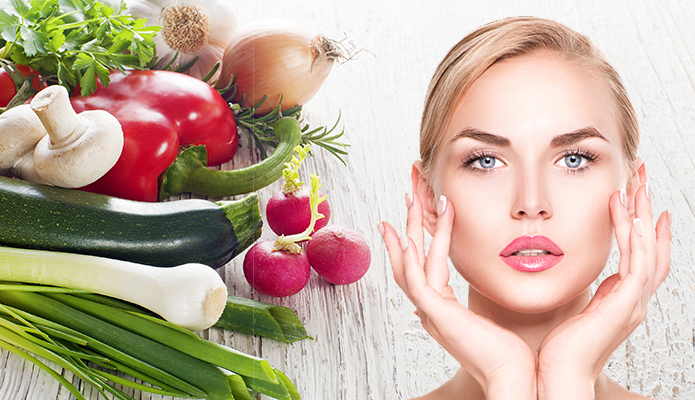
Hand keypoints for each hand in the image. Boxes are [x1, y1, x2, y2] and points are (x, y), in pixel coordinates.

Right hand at [379, 188, 535, 398]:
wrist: (514, 378)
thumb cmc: (510, 352)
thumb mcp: (490, 317)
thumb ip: (480, 299)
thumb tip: (480, 288)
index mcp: (441, 309)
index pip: (421, 266)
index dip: (417, 237)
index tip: (418, 211)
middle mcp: (430, 309)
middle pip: (408, 259)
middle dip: (408, 224)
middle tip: (409, 192)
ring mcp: (431, 313)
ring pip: (409, 264)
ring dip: (409, 229)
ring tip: (413, 198)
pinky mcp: (438, 316)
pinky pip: (417, 282)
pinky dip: (409, 258)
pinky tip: (407, 236)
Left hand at [537, 166, 671, 398]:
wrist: (556, 376)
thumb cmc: (558, 348)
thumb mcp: (576, 310)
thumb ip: (586, 292)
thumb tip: (585, 276)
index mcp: (621, 300)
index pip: (642, 256)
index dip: (646, 227)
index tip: (642, 200)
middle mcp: (633, 300)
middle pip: (652, 246)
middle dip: (649, 209)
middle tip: (645, 177)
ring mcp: (632, 303)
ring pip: (648, 248)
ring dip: (644, 213)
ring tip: (638, 183)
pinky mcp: (624, 305)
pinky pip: (634, 261)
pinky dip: (633, 234)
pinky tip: (625, 210)